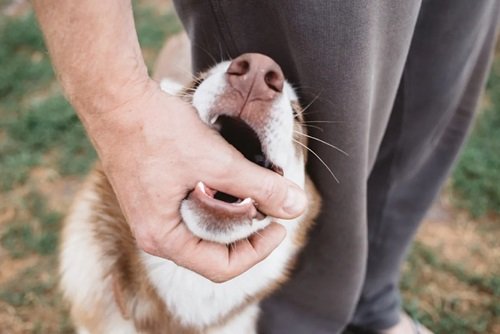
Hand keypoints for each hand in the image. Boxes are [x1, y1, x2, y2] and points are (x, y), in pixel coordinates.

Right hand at [88, 80, 307, 281]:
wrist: (117, 99)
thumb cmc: (155, 131)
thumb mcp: (216, 161)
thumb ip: (259, 185)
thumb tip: (296, 206)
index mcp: (163, 237)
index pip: (220, 267)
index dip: (257, 252)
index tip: (279, 226)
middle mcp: (155, 233)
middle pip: (213, 252)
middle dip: (247, 234)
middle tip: (270, 210)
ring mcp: (153, 214)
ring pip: (204, 230)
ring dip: (233, 216)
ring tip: (255, 194)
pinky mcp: (155, 195)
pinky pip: (193, 211)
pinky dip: (217, 201)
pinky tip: (231, 181)